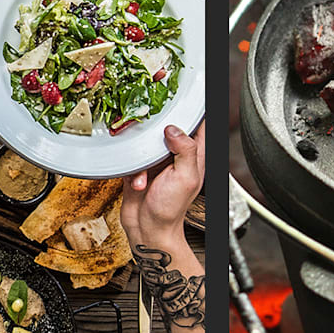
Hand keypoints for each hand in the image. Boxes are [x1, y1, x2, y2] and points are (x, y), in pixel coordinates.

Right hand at [122, 123, 204, 238]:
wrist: (147, 229)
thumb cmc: (170, 211)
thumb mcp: (185, 178)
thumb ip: (185, 150)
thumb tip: (174, 130)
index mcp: (195, 157)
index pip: (200, 126)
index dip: (194, 113)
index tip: (184, 103)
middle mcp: (177, 156)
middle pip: (170, 128)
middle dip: (158, 133)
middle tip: (153, 140)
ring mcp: (158, 161)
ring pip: (148, 141)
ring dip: (142, 158)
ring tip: (146, 177)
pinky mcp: (140, 167)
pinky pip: (133, 156)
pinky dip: (133, 169)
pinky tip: (138, 183)